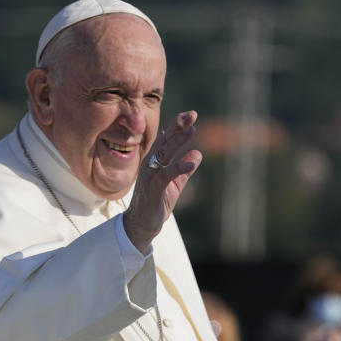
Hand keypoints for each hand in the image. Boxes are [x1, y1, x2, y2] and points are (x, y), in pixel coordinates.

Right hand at [123, 110, 201, 252]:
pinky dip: (178, 168)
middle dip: (177, 127)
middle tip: (192, 115)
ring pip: (163, 154)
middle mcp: (150, 165)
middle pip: (164, 141)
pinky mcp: (152, 190)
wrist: (142, 225)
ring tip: (192, 131)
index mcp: (155, 162)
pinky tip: (191, 163)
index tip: (191, 115)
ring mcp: (149, 177)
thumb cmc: (156, 203)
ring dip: (178, 142)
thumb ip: (185, 169)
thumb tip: (198, 153)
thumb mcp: (175, 184)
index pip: (166, 139)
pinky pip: (165, 176)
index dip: (177, 126)